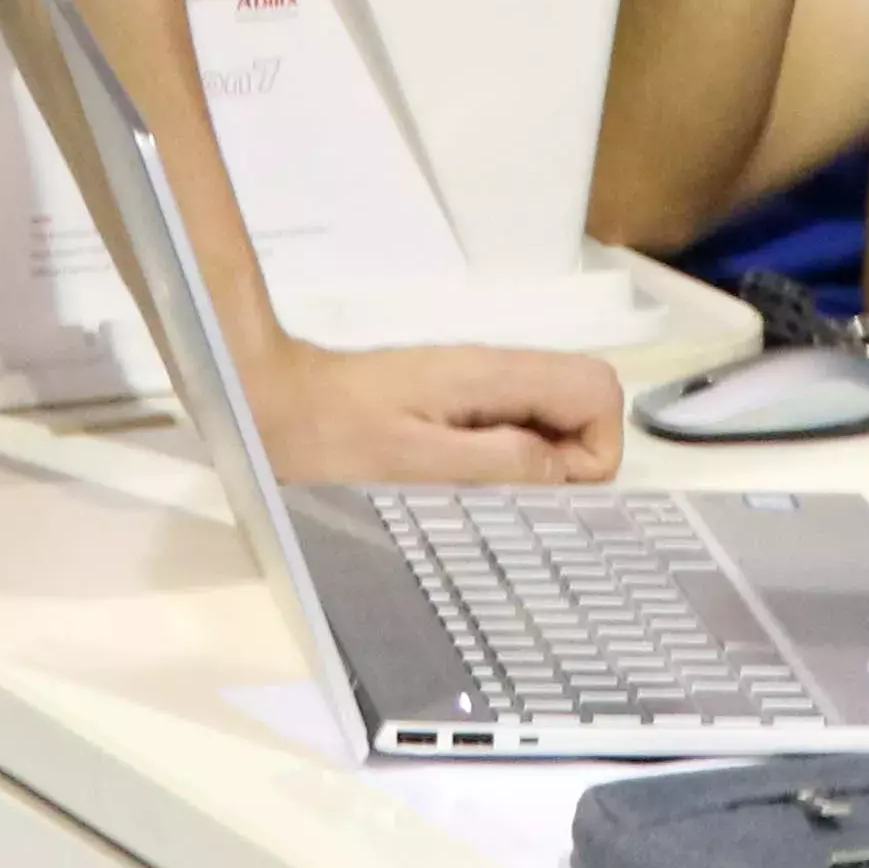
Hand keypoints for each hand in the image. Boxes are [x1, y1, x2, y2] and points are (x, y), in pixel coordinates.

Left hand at [245, 339, 622, 486]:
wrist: (270, 402)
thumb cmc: (333, 438)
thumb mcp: (416, 463)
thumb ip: (497, 462)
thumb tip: (565, 470)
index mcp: (495, 374)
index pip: (598, 391)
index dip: (592, 450)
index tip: (544, 491)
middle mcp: (496, 369)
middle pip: (582, 402)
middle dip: (569, 461)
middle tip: (509, 498)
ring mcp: (476, 384)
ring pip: (549, 418)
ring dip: (535, 465)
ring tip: (474, 493)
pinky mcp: (454, 400)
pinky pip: (511, 427)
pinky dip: (503, 460)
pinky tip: (455, 482)